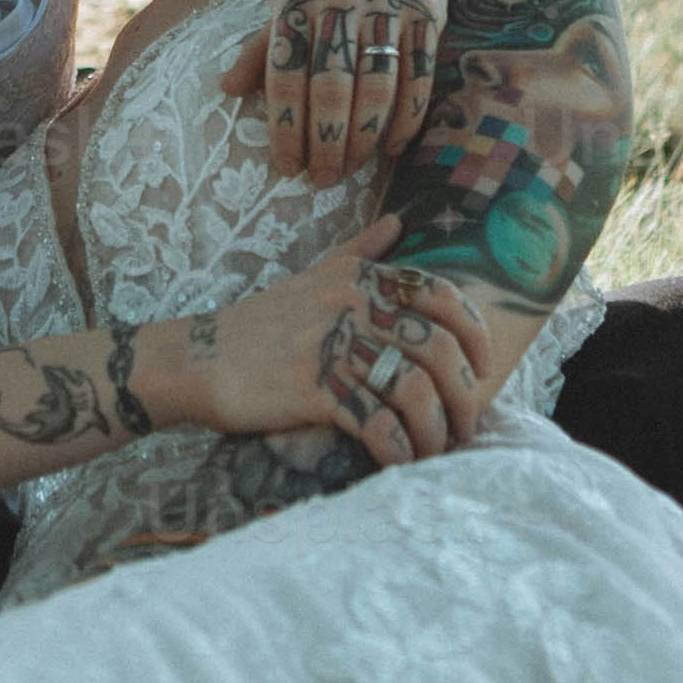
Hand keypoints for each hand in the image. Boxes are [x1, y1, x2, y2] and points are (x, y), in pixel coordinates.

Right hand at [193, 218, 498, 467]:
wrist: (198, 359)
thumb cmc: (260, 323)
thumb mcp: (312, 277)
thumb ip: (359, 251)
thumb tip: (397, 220)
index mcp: (358, 279)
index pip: (440, 297)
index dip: (475, 334)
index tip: (483, 367)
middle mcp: (351, 307)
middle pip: (438, 349)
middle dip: (464, 395)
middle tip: (465, 424)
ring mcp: (333, 349)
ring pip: (414, 391)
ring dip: (435, 430)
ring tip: (436, 449)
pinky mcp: (314, 392)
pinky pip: (376, 425)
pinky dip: (398, 449)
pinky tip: (401, 461)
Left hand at [220, 0, 449, 184]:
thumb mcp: (288, 2)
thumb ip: (261, 48)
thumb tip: (226, 90)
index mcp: (298, 1)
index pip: (287, 72)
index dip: (286, 124)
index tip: (287, 166)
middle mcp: (340, 3)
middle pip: (332, 85)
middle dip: (326, 140)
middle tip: (323, 178)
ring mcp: (388, 8)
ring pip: (377, 84)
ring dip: (364, 135)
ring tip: (353, 168)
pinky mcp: (427, 15)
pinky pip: (418, 76)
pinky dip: (406, 117)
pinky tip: (392, 146)